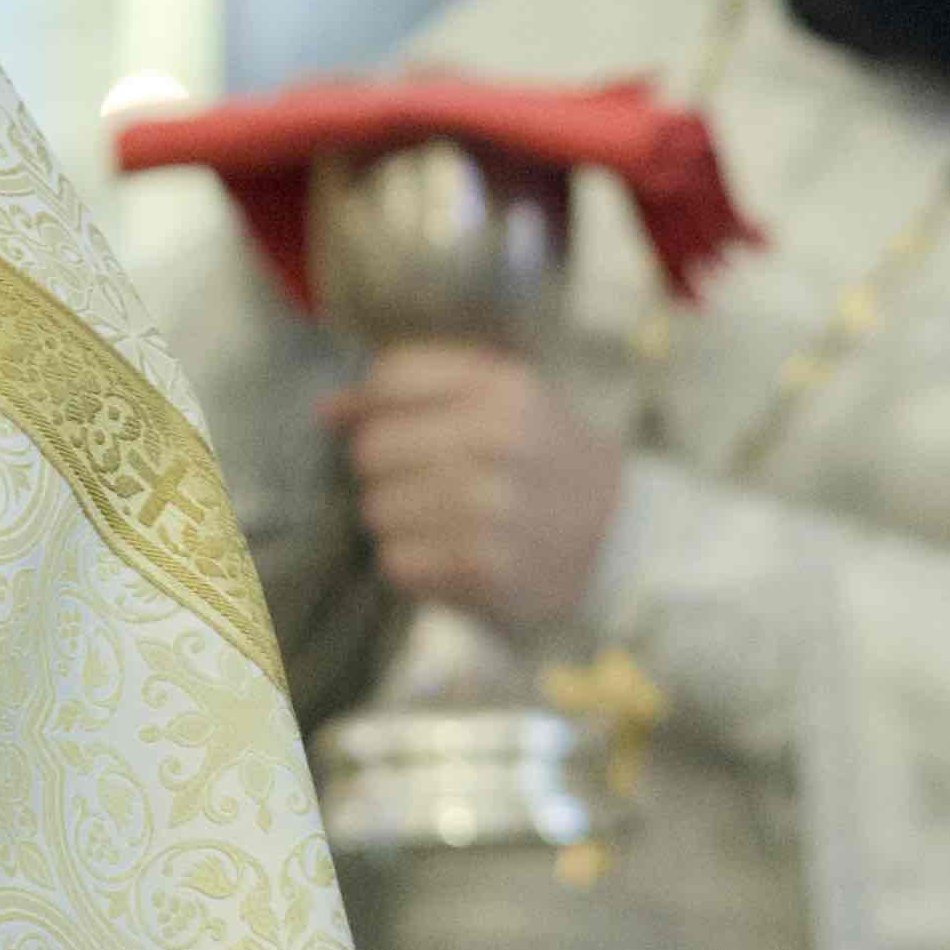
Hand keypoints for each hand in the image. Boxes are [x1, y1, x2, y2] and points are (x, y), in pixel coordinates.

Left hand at [323, 342, 629, 639]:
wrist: (622, 540)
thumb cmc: (550, 461)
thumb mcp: (507, 400)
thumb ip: (421, 389)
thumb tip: (327, 411)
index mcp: (504, 389)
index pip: (392, 380)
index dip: (372, 406)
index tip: (386, 426)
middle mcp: (495, 443)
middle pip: (372, 449)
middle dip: (385, 469)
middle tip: (426, 482)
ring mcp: (488, 510)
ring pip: (376, 510)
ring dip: (397, 521)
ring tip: (443, 522)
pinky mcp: (481, 570)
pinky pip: (396, 563)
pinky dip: (412, 564)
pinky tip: (449, 555)